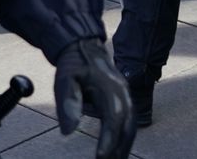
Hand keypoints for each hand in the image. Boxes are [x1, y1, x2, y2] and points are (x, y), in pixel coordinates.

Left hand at [54, 39, 134, 158]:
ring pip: (131, 126)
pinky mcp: (123, 100)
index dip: (109, 139)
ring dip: (124, 146)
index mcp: (110, 88)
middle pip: (127, 125)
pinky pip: (128, 122)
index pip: (113, 118)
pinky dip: (124, 139)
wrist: (85, 48)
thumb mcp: (65, 81)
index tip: (101, 157)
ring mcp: (125, 96)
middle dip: (119, 148)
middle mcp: (122, 93)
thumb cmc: (74, 65)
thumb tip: (68, 132)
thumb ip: (69, 104)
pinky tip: (117, 151)